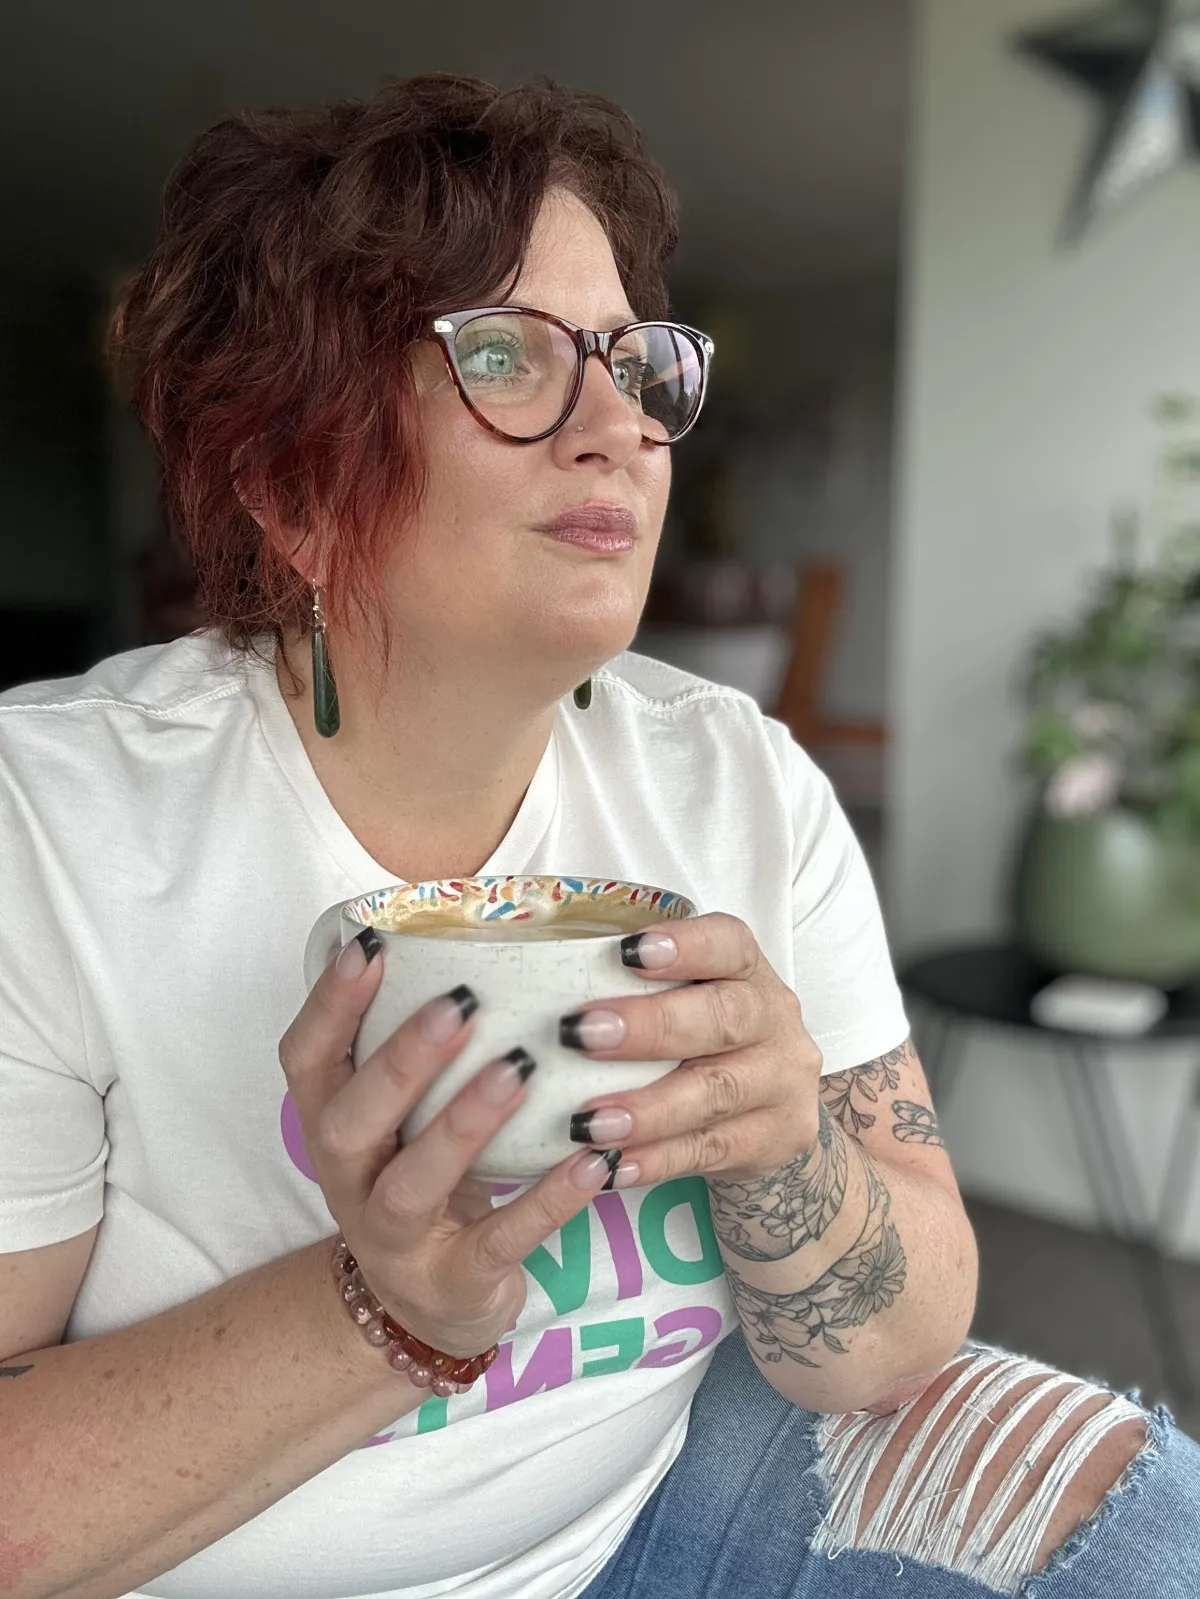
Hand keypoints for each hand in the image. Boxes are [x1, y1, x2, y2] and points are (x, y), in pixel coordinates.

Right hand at [278, 932, 623, 1357]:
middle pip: (350, 1121)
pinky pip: (499, 1241)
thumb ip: (422, 1049)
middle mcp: (349, 1181)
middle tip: (459, 1003)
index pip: (306, 1060)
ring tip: (520, 1068)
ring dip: (462, 1123)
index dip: (329, 1004)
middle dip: (400, 1060)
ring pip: (413, 1184)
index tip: (369, 945)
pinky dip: (546, 1201)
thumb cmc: (424, 1175)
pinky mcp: (455, 1282)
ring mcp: (395, 1239)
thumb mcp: (403, 1117)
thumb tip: (482, 940)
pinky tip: (594, 1160)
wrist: (429, 1307)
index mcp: (332, 1124)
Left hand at [561, 913, 821, 1185]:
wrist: (769, 1108)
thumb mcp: (686, 997)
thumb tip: (535, 987)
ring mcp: (780, 1081)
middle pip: (722, 1018)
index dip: (685, 946)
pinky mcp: (776, 1137)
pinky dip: (657, 1159)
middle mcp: (773, 1018)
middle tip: (581, 1034)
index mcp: (747, 969)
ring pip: (716, 1093)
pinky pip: (711, 1151)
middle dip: (649, 1027)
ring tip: (589, 1122)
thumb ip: (631, 986)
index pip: (730, 943)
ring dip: (647, 1109)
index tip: (629, 952)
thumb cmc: (702, 1037)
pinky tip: (614, 1164)